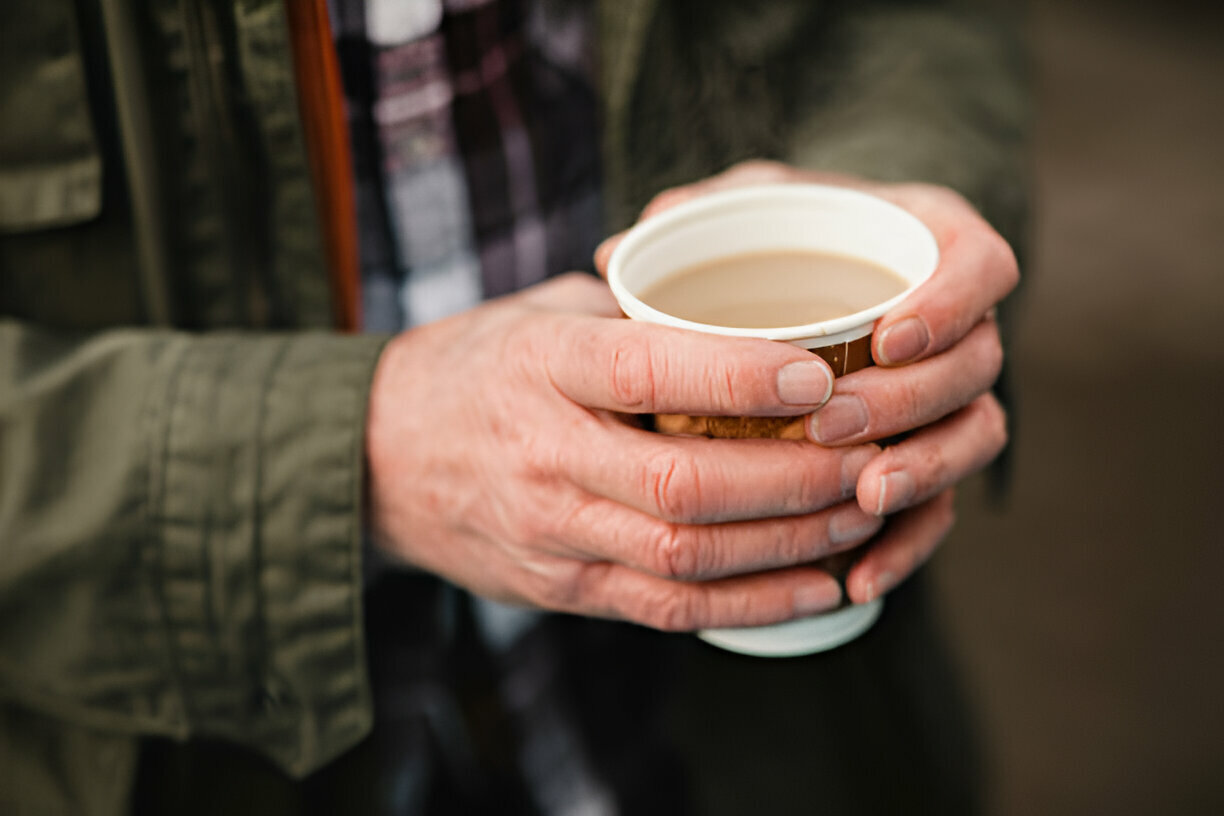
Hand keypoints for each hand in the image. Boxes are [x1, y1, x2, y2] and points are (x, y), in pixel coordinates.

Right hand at [366, 273, 883, 630]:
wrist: (379, 458)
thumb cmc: (479, 367)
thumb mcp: (540, 312)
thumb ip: (634, 314)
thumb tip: (756, 305)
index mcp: (540, 363)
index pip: (645, 369)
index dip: (739, 374)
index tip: (821, 370)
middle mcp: (543, 453)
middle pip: (684, 484)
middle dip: (796, 478)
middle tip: (875, 455)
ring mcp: (549, 531)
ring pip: (685, 556)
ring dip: (790, 543)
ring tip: (864, 514)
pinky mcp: (561, 588)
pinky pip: (666, 608)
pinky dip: (752, 604)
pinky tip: (819, 587)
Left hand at [596, 161, 1018, 604]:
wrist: (798, 287)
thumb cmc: (774, 241)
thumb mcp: (747, 208)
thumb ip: (703, 213)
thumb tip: (617, 253)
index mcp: (931, 246)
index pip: (980, 266)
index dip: (949, 303)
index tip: (887, 336)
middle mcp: (958, 323)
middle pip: (975, 365)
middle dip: (911, 400)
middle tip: (833, 424)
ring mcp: (952, 394)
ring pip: (972, 437)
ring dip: (924, 471)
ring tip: (864, 497)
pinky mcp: (931, 455)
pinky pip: (942, 507)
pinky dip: (907, 545)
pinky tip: (860, 579)